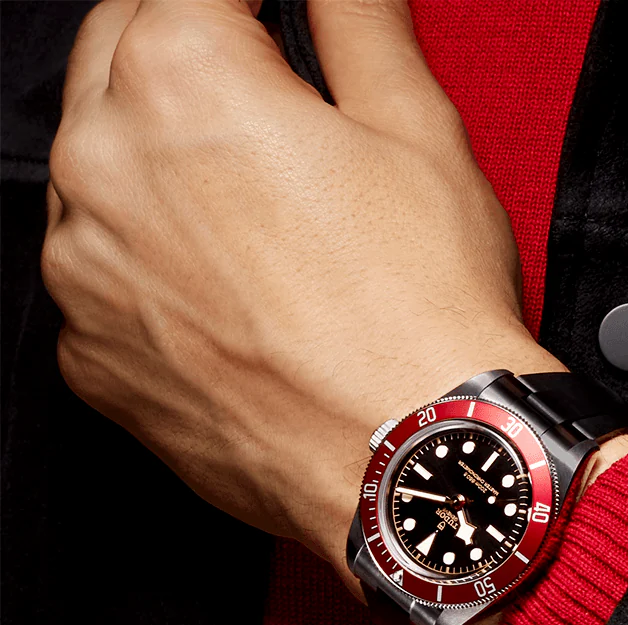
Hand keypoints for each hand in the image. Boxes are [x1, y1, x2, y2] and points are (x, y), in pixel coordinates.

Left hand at [41, 0, 561, 596]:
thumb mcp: (417, 129)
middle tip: (259, 108)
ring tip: (251, 218)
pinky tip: (227, 298)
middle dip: (181, 63)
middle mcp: (103, 170)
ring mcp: (87, 277)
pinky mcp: (95, 363)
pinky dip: (147, 272)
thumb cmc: (423, 311)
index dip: (244, 6)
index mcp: (181, 80)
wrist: (412, 459)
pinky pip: (102, 284)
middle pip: (117, 61)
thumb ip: (357, 18)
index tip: (267, 25)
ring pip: (96, 176)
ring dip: (154, 169)